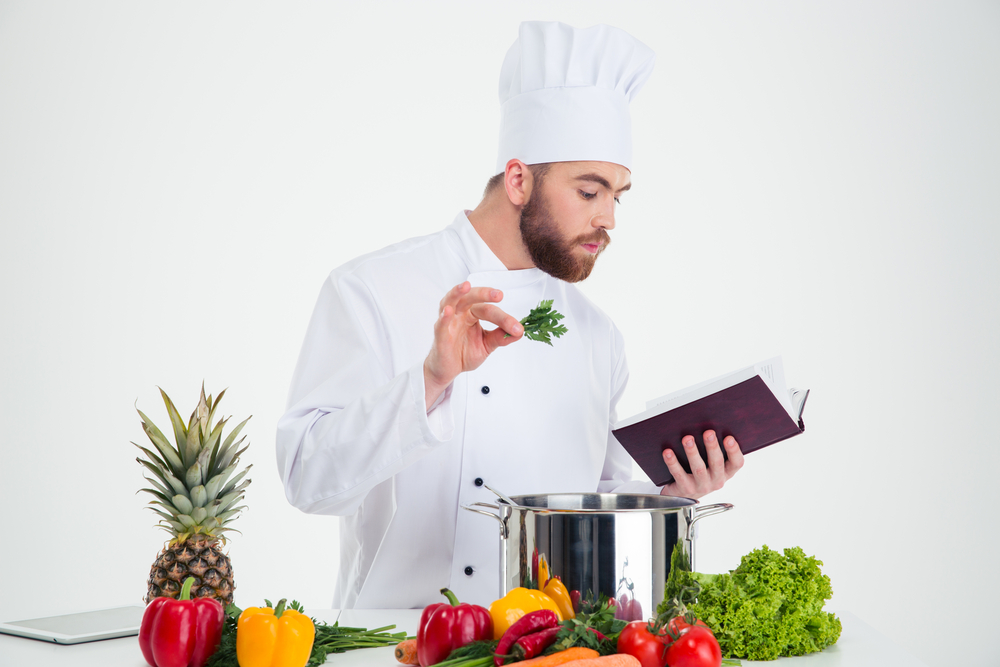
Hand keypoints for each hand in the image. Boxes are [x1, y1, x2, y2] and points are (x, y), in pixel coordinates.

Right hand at [423, 281, 522, 407]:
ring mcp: (448, 322)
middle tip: (499, 295)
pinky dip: (444, 317)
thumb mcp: (487, 345)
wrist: (448, 370)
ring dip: (458, 292)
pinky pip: (440, 324)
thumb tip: (519, 332)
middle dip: (484, 294)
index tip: (517, 328)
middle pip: (471, 298)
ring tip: (466, 286)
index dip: (504, 318)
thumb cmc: (463, 353)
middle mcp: (460, 313)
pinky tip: (448, 311)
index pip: (489, 310)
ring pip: (451, 301)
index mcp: (472, 313)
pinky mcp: (439, 335)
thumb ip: (500, 337)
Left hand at [659, 430, 743, 498]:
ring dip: (692, 452)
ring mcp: (701, 486)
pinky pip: (678, 474)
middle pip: (716, 463)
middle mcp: (716, 480)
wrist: (683, 494)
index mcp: (726, 472)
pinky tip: (668, 452)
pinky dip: (672, 462)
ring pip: (698, 468)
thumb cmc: (699, 472)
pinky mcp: (685, 488)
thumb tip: (706, 425)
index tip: (729, 437)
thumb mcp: (711, 463)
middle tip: (708, 432)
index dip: (734, 450)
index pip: (736, 463)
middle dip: (712, 446)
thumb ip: (712, 448)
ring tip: (687, 439)